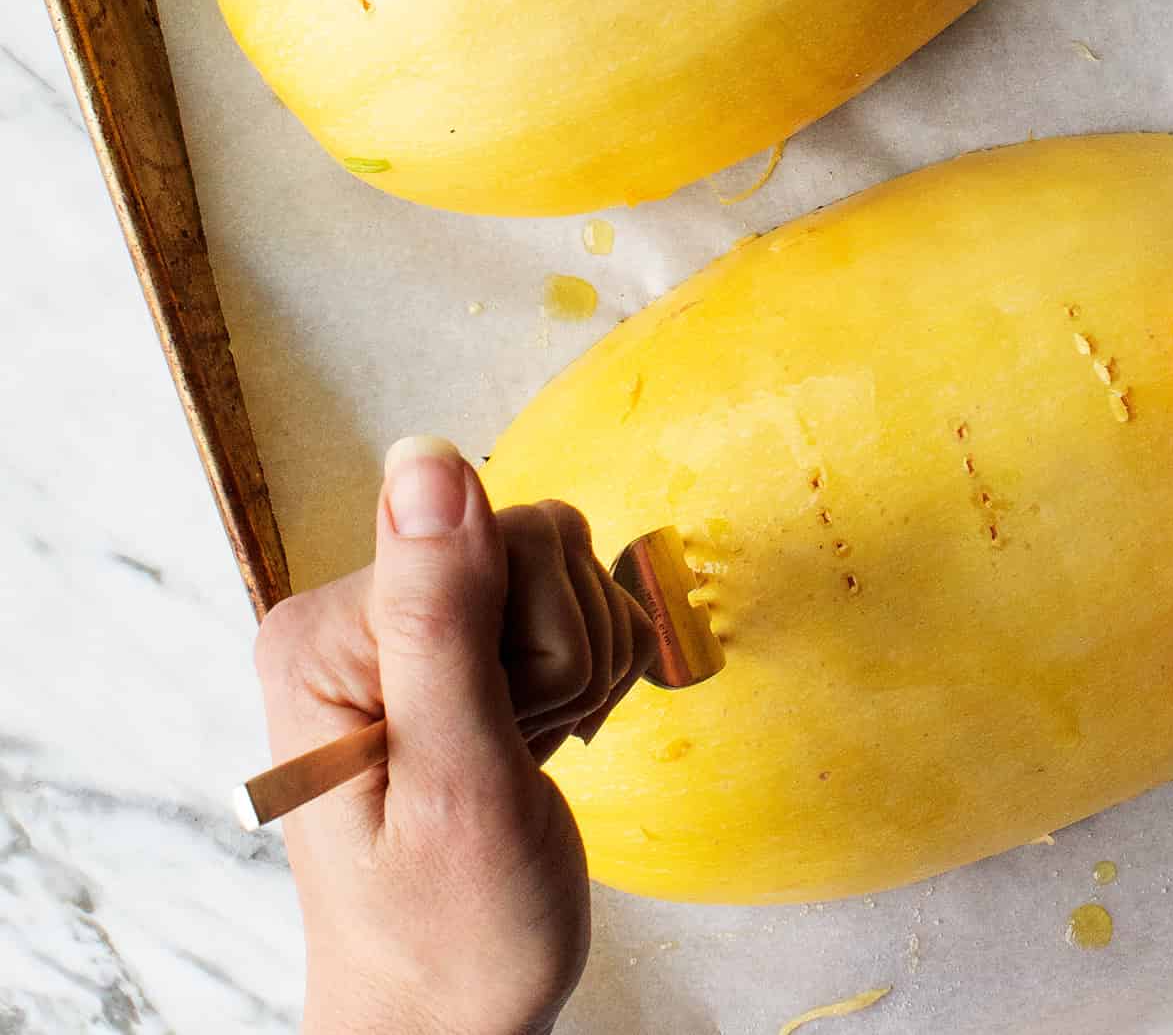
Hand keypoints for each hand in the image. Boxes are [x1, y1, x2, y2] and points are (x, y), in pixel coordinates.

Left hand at [252, 435, 654, 1034]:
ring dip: (578, 670)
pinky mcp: (459, 647)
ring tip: (526, 755)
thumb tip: (425, 455)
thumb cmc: (446, 935)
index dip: (537, 639)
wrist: (449, 1023)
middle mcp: (359, 611)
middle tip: (518, 753)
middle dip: (560, 656)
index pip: (497, 537)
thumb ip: (439, 612)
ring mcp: (412, 626)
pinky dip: (584, 676)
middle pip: (536, 546)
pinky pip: (569, 603)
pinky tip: (541, 739)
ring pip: (564, 570)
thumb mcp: (452, 779)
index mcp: (325, 630)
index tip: (506, 732)